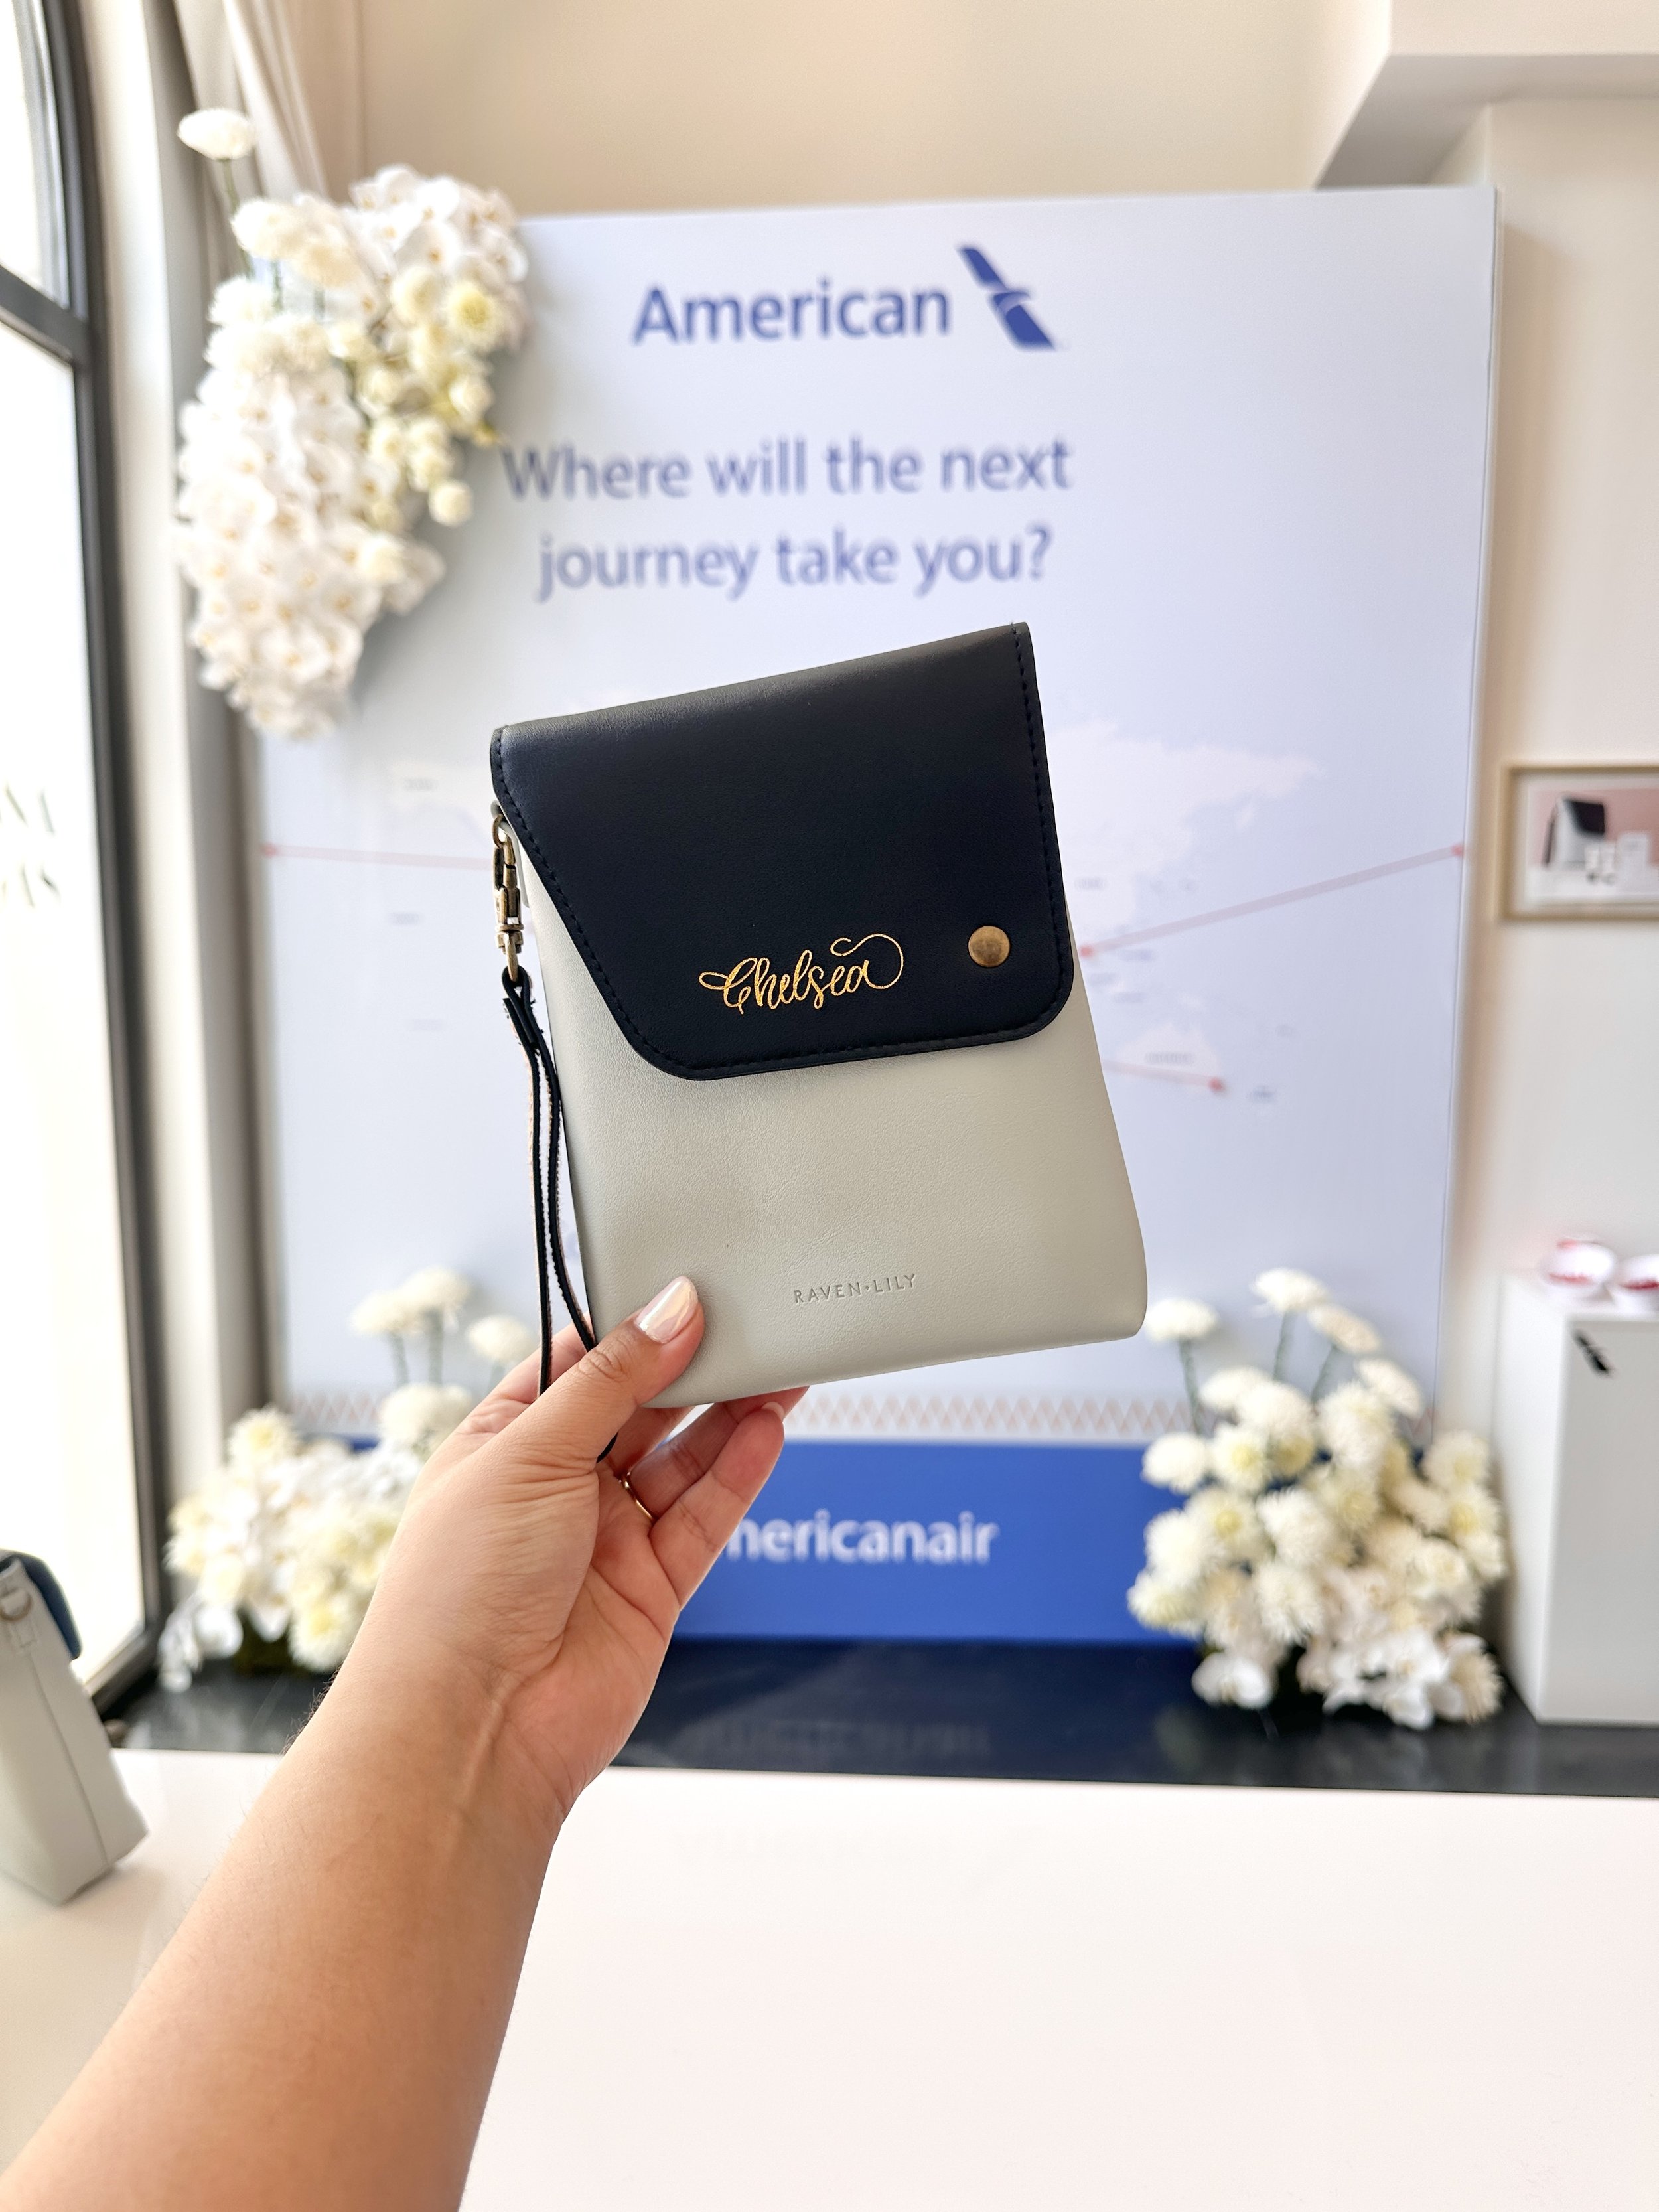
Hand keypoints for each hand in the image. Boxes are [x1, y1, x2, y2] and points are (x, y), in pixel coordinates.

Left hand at [347, 1277, 802, 1833]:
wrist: (471, 1728)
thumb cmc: (458, 1588)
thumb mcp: (528, 1452)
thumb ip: (612, 1380)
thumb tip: (672, 1308)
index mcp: (505, 1442)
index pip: (579, 1364)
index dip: (633, 1327)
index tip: (689, 1286)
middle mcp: (556, 1487)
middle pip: (643, 1408)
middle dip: (696, 1366)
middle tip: (755, 1317)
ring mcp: (607, 1539)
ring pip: (684, 1460)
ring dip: (733, 1412)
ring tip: (784, 1363)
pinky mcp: (652, 1588)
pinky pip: (705, 1517)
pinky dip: (739, 1472)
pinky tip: (770, 1428)